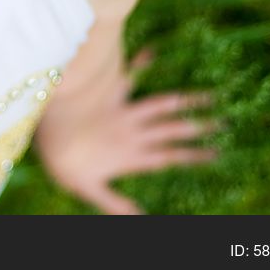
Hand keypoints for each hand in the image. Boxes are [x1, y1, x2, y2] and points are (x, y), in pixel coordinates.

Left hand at [32, 46, 220, 214]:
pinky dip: (140, 63)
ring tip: (208, 94)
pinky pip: (127, 76)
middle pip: (173, 130)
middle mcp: (133, 133)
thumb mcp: (89, 189)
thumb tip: (142, 220)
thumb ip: (115, 205)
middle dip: (199, 127)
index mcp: (131, 155)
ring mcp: (122, 112)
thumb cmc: (62, 163)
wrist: (44, 134)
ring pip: (160, 105)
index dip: (195, 156)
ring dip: (185, 99)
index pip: (171, 156)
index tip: (218, 153)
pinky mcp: (107, 95)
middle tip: (224, 123)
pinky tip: (152, 50)